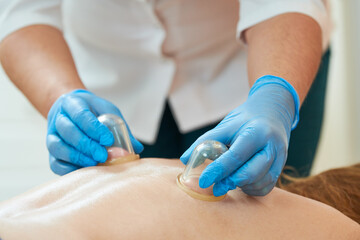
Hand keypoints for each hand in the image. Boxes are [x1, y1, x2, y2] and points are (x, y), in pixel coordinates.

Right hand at [46, 89, 142, 174]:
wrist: (71, 110)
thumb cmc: (93, 111)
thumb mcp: (108, 111)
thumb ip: (121, 127)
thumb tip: (137, 148)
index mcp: (73, 103)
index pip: (81, 115)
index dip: (94, 128)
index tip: (108, 139)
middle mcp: (59, 118)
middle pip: (68, 131)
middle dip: (87, 145)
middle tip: (103, 156)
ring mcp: (52, 134)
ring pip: (57, 146)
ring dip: (77, 157)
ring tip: (94, 164)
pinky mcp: (51, 150)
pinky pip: (54, 162)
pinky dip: (68, 168)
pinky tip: (84, 171)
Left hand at [180, 75, 299, 195]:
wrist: (273, 112)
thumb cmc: (246, 119)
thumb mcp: (226, 125)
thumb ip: (205, 141)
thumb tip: (185, 159)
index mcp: (256, 132)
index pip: (236, 155)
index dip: (218, 170)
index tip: (204, 181)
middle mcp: (272, 146)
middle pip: (251, 172)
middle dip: (230, 182)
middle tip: (215, 187)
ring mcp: (280, 158)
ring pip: (261, 182)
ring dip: (242, 186)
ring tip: (229, 180)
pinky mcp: (281, 167)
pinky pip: (267, 186)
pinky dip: (252, 188)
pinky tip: (241, 182)